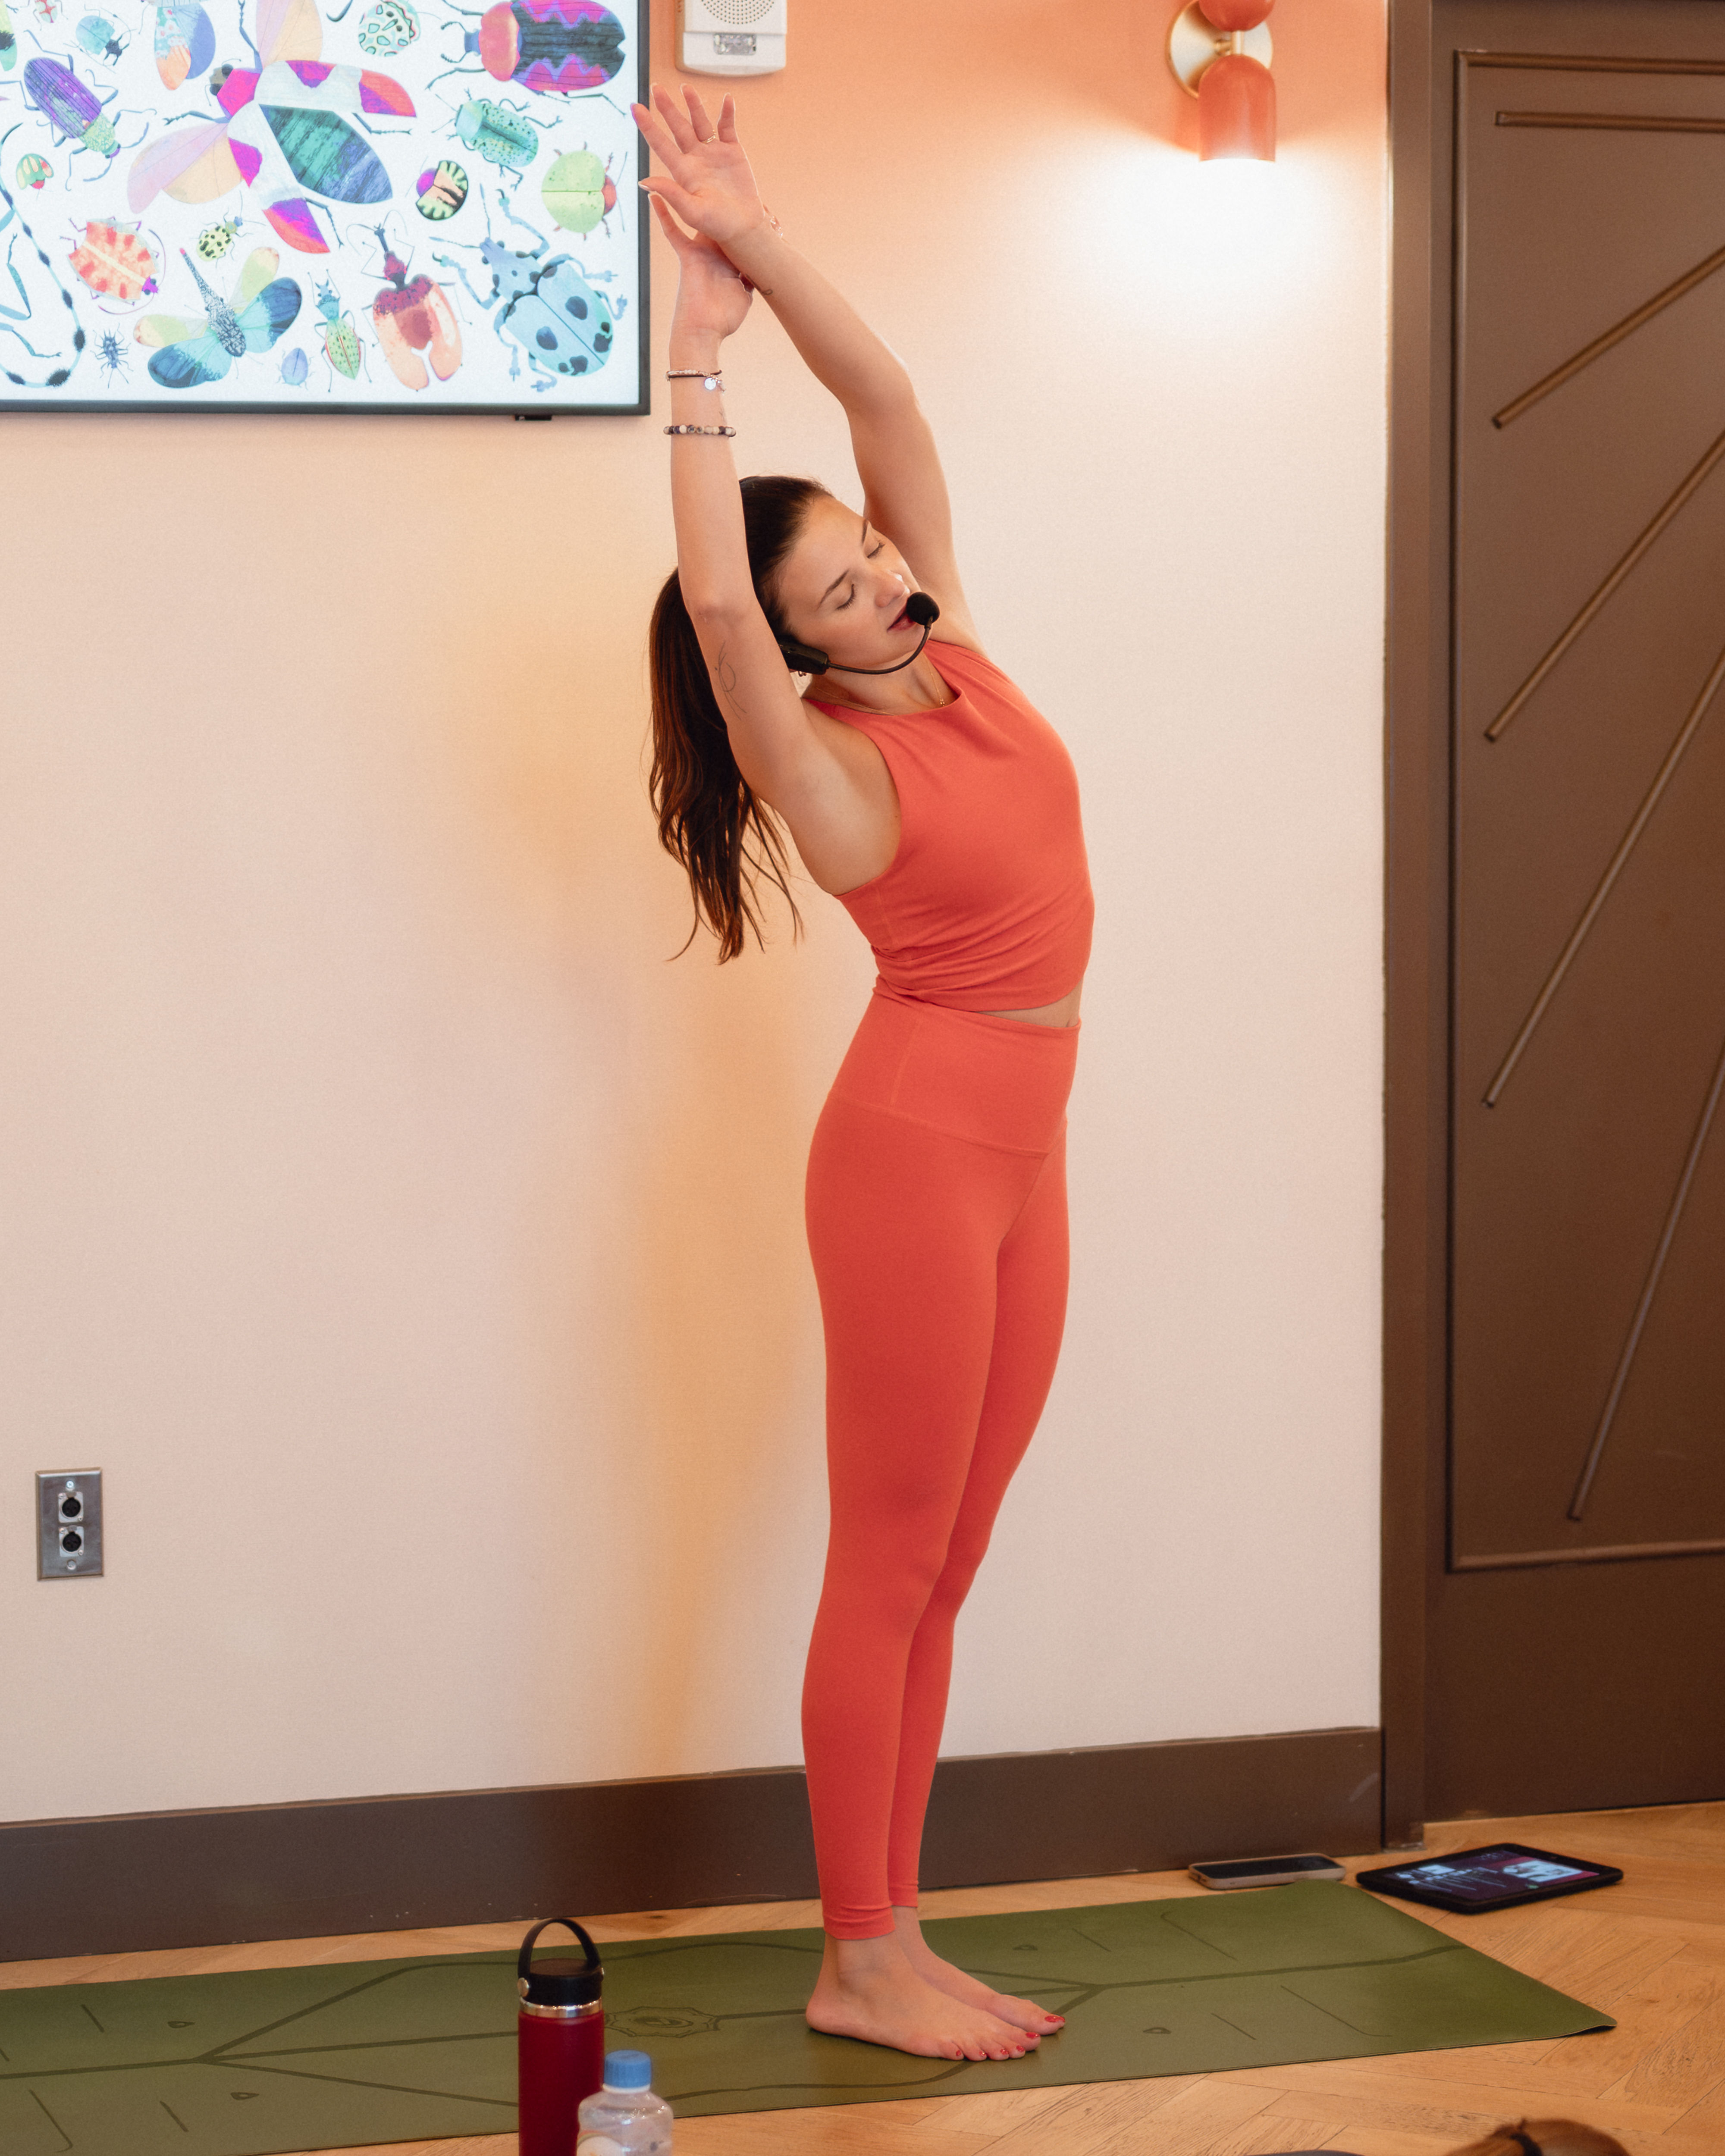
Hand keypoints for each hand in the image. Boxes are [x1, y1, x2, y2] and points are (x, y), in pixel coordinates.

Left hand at [634, 83, 773, 253]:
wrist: (744, 228)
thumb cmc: (717, 225)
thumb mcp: (691, 211)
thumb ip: (670, 193)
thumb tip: (643, 182)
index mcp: (682, 171)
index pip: (660, 144)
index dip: (647, 126)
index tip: (635, 107)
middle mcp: (695, 158)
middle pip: (678, 127)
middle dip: (666, 108)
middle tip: (655, 88)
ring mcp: (713, 153)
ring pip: (700, 122)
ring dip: (694, 104)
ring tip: (685, 87)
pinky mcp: (732, 151)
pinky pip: (727, 127)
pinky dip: (727, 112)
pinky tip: (727, 99)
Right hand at [650, 196, 753, 344]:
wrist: (704, 330)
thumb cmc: (723, 317)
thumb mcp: (743, 293)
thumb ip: (748, 277)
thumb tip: (758, 269)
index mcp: (728, 258)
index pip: (738, 236)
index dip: (751, 224)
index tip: (766, 211)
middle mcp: (714, 251)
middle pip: (724, 223)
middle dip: (736, 209)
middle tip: (748, 191)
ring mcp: (699, 251)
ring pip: (704, 220)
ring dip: (704, 200)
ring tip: (708, 176)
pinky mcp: (686, 255)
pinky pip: (671, 231)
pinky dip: (663, 214)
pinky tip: (655, 195)